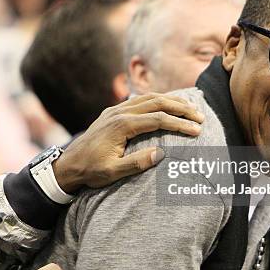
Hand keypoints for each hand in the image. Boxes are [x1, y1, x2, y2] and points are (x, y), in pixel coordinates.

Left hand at [53, 93, 203, 191]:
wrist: (68, 164)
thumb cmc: (91, 170)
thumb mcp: (113, 172)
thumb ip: (136, 163)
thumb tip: (161, 154)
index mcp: (121, 126)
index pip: (157, 120)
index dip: (179, 124)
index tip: (197, 130)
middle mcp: (119, 113)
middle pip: (156, 103)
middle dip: (181, 108)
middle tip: (200, 116)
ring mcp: (115, 109)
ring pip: (148, 97)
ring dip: (171, 100)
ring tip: (190, 108)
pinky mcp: (113, 111)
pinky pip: (139, 99)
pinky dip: (157, 99)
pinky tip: (167, 104)